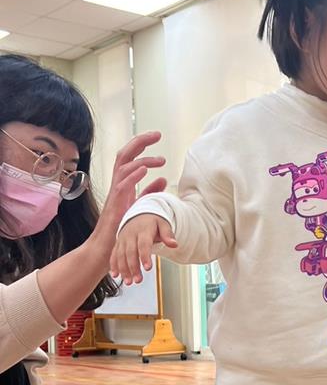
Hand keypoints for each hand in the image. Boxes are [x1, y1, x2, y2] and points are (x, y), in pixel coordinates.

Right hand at [92, 132, 167, 252]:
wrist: (105, 250)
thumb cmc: (121, 230)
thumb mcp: (139, 207)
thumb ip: (149, 193)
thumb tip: (162, 179)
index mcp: (123, 184)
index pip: (130, 157)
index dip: (142, 144)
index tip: (157, 136)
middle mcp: (117, 185)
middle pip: (124, 155)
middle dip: (140, 142)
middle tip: (158, 134)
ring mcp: (115, 194)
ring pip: (123, 167)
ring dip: (143, 160)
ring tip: (161, 160)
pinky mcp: (115, 205)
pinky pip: (122, 185)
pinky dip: (132, 175)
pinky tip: (144, 170)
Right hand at [110, 212, 176, 284]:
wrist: (139, 214)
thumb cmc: (154, 222)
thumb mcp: (163, 224)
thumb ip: (168, 235)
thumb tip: (174, 244)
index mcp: (143, 230)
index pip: (143, 244)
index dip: (145, 256)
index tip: (148, 268)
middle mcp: (130, 235)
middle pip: (130, 252)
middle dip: (133, 267)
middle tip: (138, 280)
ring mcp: (122, 239)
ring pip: (121, 255)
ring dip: (123, 269)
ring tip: (129, 282)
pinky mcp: (118, 244)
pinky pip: (114, 254)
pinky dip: (114, 265)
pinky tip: (115, 275)